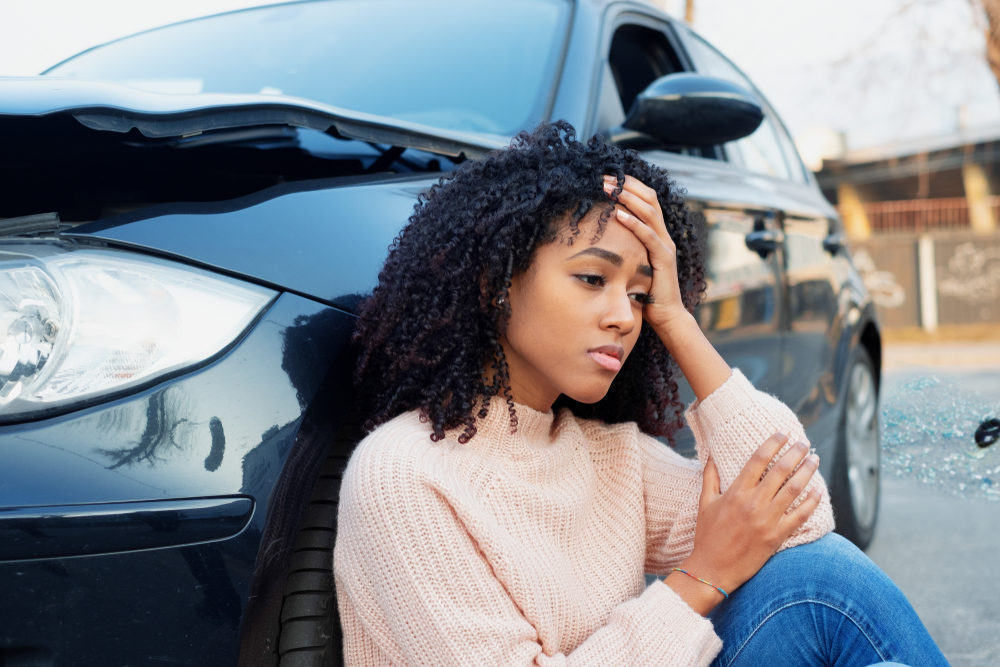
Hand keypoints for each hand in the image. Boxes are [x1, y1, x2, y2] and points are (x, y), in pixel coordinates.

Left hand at [602, 174, 686, 333]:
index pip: (646, 199)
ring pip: (650, 212)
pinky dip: (634, 223)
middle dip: (626, 185)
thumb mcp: (632, 263)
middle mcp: (664, 235)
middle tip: (604, 177)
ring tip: (610, 188)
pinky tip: (619, 214)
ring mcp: (666, 245)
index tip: (608, 176)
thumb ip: (623, 248)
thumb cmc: (645, 292)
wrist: (666, 315)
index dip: (629, 185)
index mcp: (656, 233)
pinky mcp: (664, 259)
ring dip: (628, 198)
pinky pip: (649, 236)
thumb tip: (599, 236)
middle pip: (649, 198)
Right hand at [682, 433, 821, 597]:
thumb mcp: (704, 503)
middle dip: (795, 452)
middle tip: (804, 443)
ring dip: (807, 471)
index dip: (773, 443)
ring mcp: (767, 520)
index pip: (758, 459)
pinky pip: (800, 516)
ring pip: (794, 489)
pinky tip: (818, 491)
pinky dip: (811, 502)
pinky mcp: (777, 536)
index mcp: (736, 492)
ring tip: (814, 460)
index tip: (783, 433)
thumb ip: (710, 477)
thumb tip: (711, 455)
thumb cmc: (707, 536)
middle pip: (780, 470)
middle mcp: (754, 503)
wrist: (713, 569)